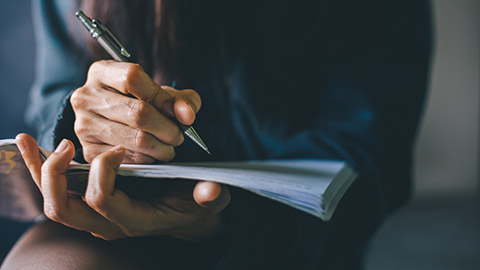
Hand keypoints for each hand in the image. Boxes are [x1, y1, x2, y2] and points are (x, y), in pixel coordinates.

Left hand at [16, 133, 229, 240]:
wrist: (186, 213)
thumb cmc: (195, 203)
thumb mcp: (210, 199)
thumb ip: (211, 197)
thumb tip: (211, 191)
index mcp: (136, 220)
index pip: (104, 202)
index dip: (104, 174)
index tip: (116, 147)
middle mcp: (109, 222)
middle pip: (64, 209)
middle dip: (57, 176)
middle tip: (66, 145)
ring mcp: (96, 215)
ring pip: (54, 201)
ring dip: (39, 171)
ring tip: (29, 141)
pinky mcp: (90, 201)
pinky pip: (57, 189)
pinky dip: (40, 168)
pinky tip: (31, 144)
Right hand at [70, 60, 201, 162]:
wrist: (110, 123)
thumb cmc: (138, 103)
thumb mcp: (160, 93)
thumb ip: (181, 99)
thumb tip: (186, 115)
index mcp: (101, 73)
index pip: (133, 78)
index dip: (161, 97)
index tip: (176, 111)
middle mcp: (86, 97)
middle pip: (138, 113)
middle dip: (167, 128)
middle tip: (177, 135)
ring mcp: (84, 125)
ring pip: (136, 139)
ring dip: (162, 147)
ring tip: (169, 145)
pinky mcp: (89, 151)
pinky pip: (130, 158)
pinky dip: (149, 159)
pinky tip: (152, 153)